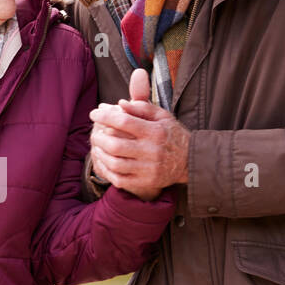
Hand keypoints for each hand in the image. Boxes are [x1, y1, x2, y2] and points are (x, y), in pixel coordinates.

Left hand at [89, 69, 189, 198]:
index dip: (105, 116)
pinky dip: (107, 171)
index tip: (94, 113)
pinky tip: (103, 162)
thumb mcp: (162, 116)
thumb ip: (141, 107)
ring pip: (115, 163)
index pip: (124, 121)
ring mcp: (149, 168)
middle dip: (99, 138)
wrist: (191, 161)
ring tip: (97, 147)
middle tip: (94, 133)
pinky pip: (120, 179)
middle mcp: (152, 151)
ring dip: (101, 155)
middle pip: (116, 145)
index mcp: (155, 131)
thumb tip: (119, 103)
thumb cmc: (172, 134)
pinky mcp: (147, 182)